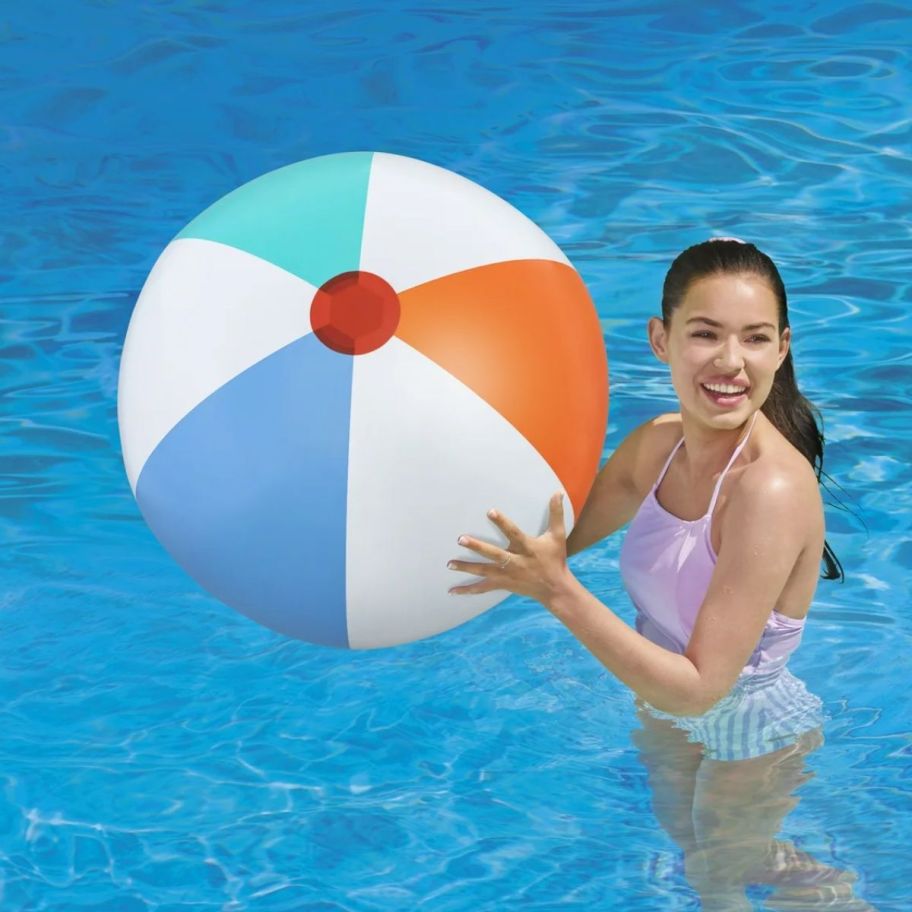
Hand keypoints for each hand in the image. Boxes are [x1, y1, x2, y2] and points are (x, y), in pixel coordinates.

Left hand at [447, 492, 574, 604]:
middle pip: (494, 554)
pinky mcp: (503, 584)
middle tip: (461, 539)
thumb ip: (556, 513)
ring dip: (467, 567)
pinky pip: (483, 588)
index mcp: (527, 548)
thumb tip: (557, 492)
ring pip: (484, 571)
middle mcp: (516, 562)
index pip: (513, 533)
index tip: (490, 511)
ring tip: (450, 563)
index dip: (502, 523)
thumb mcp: (557, 536)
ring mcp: (507, 575)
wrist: (555, 589)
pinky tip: (452, 590)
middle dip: (478, 547)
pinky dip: (468, 590)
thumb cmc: (555, 559)